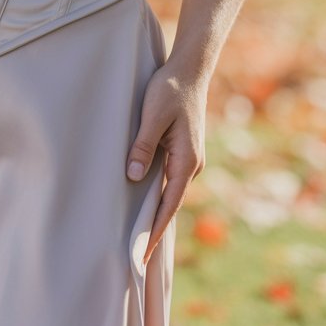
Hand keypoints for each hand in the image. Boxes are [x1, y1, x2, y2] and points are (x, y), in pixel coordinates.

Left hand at [126, 60, 207, 265]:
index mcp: (187, 160)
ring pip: (170, 191)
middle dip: (154, 228)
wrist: (189, 70)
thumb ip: (143, 146)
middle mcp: (192, 164)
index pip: (169, 204)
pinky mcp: (183, 150)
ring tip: (138, 235)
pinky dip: (158, 194)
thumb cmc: (169, 90)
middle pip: (171, 203)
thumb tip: (133, 177)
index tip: (144, 254)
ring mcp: (189, 158)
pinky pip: (170, 179)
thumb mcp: (153, 116)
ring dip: (156, 211)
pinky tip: (145, 200)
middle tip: (137, 255)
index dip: (154, 230)